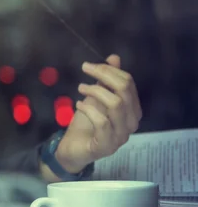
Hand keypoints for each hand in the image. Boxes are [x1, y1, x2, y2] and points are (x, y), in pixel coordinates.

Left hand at [55, 54, 141, 172]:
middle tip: (84, 69)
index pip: (128, 83)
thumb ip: (106, 80)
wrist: (73, 149)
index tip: (90, 66)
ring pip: (116, 104)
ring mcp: (121, 136)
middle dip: (103, 75)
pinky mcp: (107, 146)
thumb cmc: (87, 123)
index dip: (109, 70)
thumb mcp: (95, 97)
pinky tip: (78, 105)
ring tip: (80, 88)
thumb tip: (114, 57)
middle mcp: (131, 123)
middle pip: (124, 91)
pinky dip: (89, 109)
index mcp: (132, 110)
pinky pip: (102, 122)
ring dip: (95, 91)